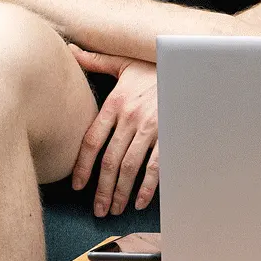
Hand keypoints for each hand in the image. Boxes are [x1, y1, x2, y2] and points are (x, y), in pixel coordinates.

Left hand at [68, 47, 159, 216]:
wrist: (190, 62)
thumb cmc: (156, 63)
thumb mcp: (123, 61)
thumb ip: (95, 61)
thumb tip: (70, 52)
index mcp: (116, 102)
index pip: (91, 141)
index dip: (82, 166)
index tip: (77, 186)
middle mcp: (130, 117)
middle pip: (109, 161)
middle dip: (102, 189)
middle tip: (98, 208)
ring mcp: (152, 127)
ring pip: (129, 167)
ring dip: (121, 192)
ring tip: (115, 208)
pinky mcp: (171, 133)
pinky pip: (156, 165)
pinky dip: (147, 186)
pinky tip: (140, 201)